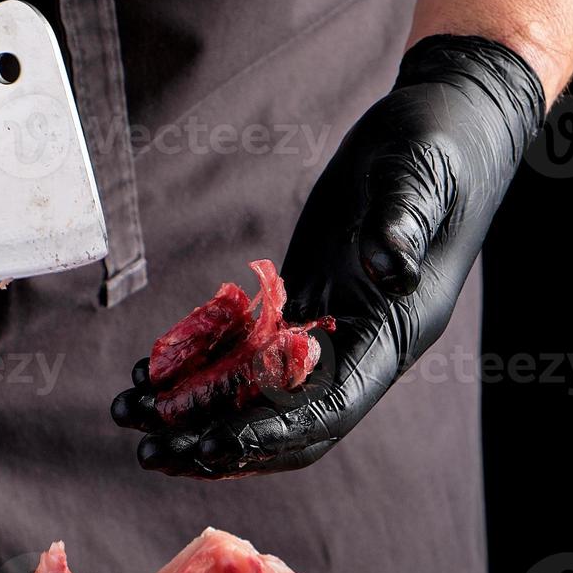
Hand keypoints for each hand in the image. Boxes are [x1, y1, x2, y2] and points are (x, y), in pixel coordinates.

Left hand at [114, 35, 544, 477]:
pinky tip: (147, 373)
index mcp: (392, 335)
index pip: (327, 409)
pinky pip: (243, 351)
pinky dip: (197, 366)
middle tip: (148, 450)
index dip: (266, 433)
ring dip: (193, 409)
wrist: (444, 122)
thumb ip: (402, 228)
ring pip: (254, 392)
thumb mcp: (420, 180)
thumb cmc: (438, 150)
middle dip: (216, 440)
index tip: (207, 445)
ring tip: (128, 414)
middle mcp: (358, 345)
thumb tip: (388, 267)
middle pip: (281, 420)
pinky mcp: (301, 302)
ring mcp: (326, 326)